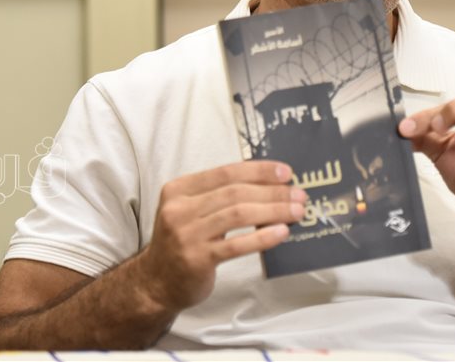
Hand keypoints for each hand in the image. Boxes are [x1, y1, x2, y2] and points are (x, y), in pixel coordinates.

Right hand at [136, 161, 306, 311]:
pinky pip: (236, 245)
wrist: (155, 283)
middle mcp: (179, 209)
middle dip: (273, 192)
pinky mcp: (197, 259)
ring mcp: (187, 234)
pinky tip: (282, 233)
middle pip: (236, 192)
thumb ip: (221, 196)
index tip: (286, 173)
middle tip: (299, 195)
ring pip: (239, 215)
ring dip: (273, 211)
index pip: (226, 172)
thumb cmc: (183, 242)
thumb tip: (270, 183)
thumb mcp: (192, 210)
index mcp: (179, 189)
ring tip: (297, 212)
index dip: (259, 170)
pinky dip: (262, 237)